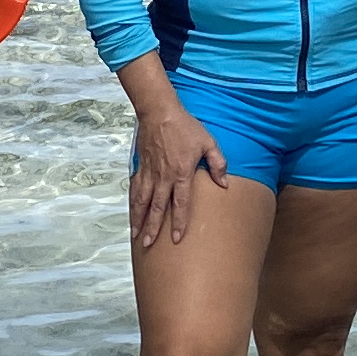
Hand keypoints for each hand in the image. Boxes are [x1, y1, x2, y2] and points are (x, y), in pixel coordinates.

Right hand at [130, 99, 229, 248]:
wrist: (159, 112)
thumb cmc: (185, 126)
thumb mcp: (208, 143)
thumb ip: (218, 164)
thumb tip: (224, 184)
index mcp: (181, 173)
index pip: (181, 204)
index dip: (180, 223)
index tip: (177, 239)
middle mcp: (163, 177)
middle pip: (158, 208)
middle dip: (153, 228)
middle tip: (149, 244)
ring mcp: (150, 172)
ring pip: (143, 201)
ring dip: (139, 219)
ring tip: (137, 235)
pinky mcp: (141, 166)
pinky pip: (136, 188)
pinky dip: (133, 202)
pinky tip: (132, 211)